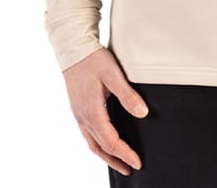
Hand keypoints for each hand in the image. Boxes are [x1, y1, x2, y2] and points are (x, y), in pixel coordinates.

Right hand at [62, 46, 148, 175]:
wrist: (73, 48)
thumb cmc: (93, 60)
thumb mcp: (113, 75)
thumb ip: (128, 95)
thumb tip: (143, 113)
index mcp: (92, 112)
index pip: (111, 142)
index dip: (125, 154)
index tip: (138, 162)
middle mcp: (83, 117)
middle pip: (99, 148)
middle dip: (115, 161)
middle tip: (130, 168)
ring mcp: (78, 114)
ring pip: (91, 143)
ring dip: (106, 155)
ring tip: (119, 161)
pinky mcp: (78, 108)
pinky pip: (87, 133)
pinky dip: (98, 143)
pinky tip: (105, 141)